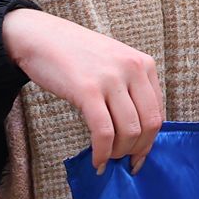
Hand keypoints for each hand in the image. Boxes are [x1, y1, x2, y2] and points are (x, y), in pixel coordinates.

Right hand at [1, 8, 163, 171]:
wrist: (40, 36)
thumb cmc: (76, 54)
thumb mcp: (115, 63)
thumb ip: (130, 88)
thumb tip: (137, 130)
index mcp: (144, 64)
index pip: (159, 112)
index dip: (151, 139)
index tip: (140, 155)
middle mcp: (133, 70)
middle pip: (149, 124)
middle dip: (137, 150)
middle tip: (123, 162)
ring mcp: (111, 79)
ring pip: (129, 130)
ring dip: (119, 152)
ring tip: (107, 158)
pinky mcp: (87, 90)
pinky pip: (103, 131)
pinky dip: (102, 152)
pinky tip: (97, 161)